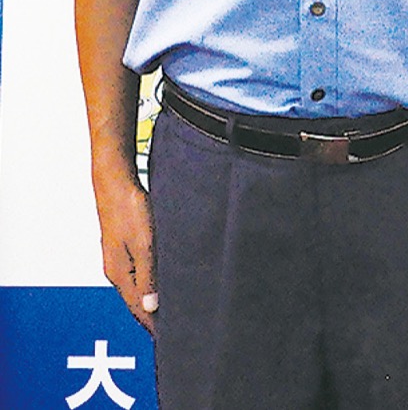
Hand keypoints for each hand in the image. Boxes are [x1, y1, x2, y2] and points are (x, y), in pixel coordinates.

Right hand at [93, 170, 155, 332]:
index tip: (170, 340)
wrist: (115, 183)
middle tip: (176, 330)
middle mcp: (116, 271)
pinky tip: (160, 284)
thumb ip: (148, 275)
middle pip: (138, 302)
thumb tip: (151, 307)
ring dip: (153, 301)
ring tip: (170, 313)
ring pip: (138, 288)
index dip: (154, 325)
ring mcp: (118, 260)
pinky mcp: (123, 248)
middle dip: (154, 317)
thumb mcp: (144, 244)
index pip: (139, 309)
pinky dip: (150, 284)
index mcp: (119, 274)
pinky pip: (139, 274)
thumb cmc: (130, 210)